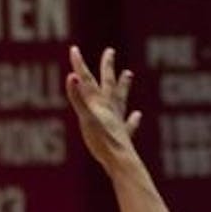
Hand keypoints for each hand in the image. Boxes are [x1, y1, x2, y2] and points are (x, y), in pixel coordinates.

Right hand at [66, 46, 141, 166]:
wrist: (121, 162)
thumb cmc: (102, 142)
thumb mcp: (86, 118)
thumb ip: (78, 98)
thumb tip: (72, 76)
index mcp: (100, 104)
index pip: (88, 80)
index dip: (79, 65)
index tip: (74, 49)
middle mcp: (111, 109)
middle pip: (109, 83)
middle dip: (107, 67)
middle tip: (110, 51)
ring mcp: (118, 121)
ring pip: (121, 99)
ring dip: (123, 86)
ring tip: (128, 74)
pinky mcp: (124, 136)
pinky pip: (129, 124)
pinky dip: (133, 119)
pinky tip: (137, 115)